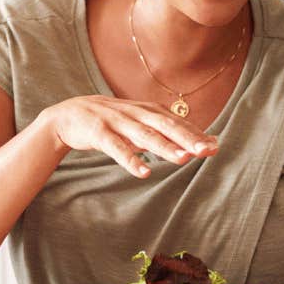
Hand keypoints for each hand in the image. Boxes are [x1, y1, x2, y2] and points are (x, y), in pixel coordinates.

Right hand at [38, 96, 216, 177]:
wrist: (69, 115)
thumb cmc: (111, 122)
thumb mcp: (139, 124)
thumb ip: (165, 132)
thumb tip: (198, 144)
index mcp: (147, 111)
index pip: (176, 123)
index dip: (196, 134)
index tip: (215, 146)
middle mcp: (136, 113)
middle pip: (165, 126)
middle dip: (187, 138)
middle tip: (206, 150)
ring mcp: (117, 122)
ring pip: (144, 136)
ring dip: (164, 147)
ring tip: (183, 159)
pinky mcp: (99, 133)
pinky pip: (116, 148)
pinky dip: (130, 160)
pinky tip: (144, 172)